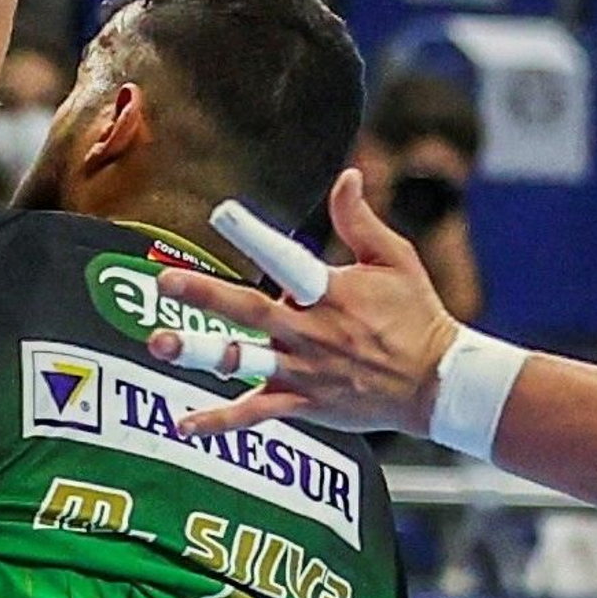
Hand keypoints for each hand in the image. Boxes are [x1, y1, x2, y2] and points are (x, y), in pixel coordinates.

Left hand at [145, 169, 460, 438]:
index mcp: (329, 293)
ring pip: (243, 361)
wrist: (437, 383)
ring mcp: (303, 369)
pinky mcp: (303, 402)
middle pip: (249, 310)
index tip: (220, 213)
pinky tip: (182, 423)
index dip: (253, 236)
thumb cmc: (416, 315)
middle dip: (205, 294)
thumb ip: (360, 221)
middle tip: (164, 280)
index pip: (285, 259)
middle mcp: (310, 331)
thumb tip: (346, 174)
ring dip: (200, 352)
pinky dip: (219, 421)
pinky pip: (255, 413)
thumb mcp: (396, 260)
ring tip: (160, 344)